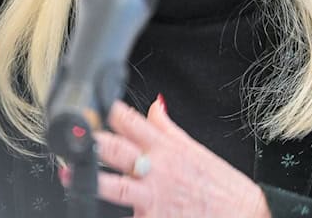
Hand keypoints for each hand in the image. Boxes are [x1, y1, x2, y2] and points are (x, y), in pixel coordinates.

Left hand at [83, 98, 269, 216]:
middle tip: (73, 137)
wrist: (243, 213)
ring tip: (69, 174)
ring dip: (88, 179)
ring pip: (113, 186)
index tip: (92, 106)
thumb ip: (168, 128)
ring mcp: (153, 197)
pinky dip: (118, 216)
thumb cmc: (221, 184)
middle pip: (115, 149)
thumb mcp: (195, 148)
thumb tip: (155, 105)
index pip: (131, 121)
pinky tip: (94, 211)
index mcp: (167, 147)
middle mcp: (157, 169)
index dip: (108, 111)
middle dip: (91, 141)